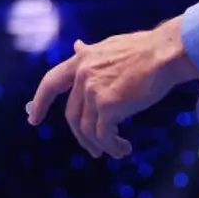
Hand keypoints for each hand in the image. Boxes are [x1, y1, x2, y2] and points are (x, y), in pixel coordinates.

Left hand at [27, 18, 198, 159]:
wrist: (165, 54)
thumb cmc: (145, 50)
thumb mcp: (110, 47)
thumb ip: (91, 53)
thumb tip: (76, 46)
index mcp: (82, 60)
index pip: (51, 82)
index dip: (41, 101)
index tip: (33, 119)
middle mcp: (83, 75)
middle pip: (72, 115)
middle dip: (81, 137)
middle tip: (94, 151)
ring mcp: (93, 90)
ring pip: (87, 129)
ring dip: (101, 145)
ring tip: (117, 151)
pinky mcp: (107, 106)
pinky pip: (103, 135)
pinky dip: (112, 147)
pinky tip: (124, 149)